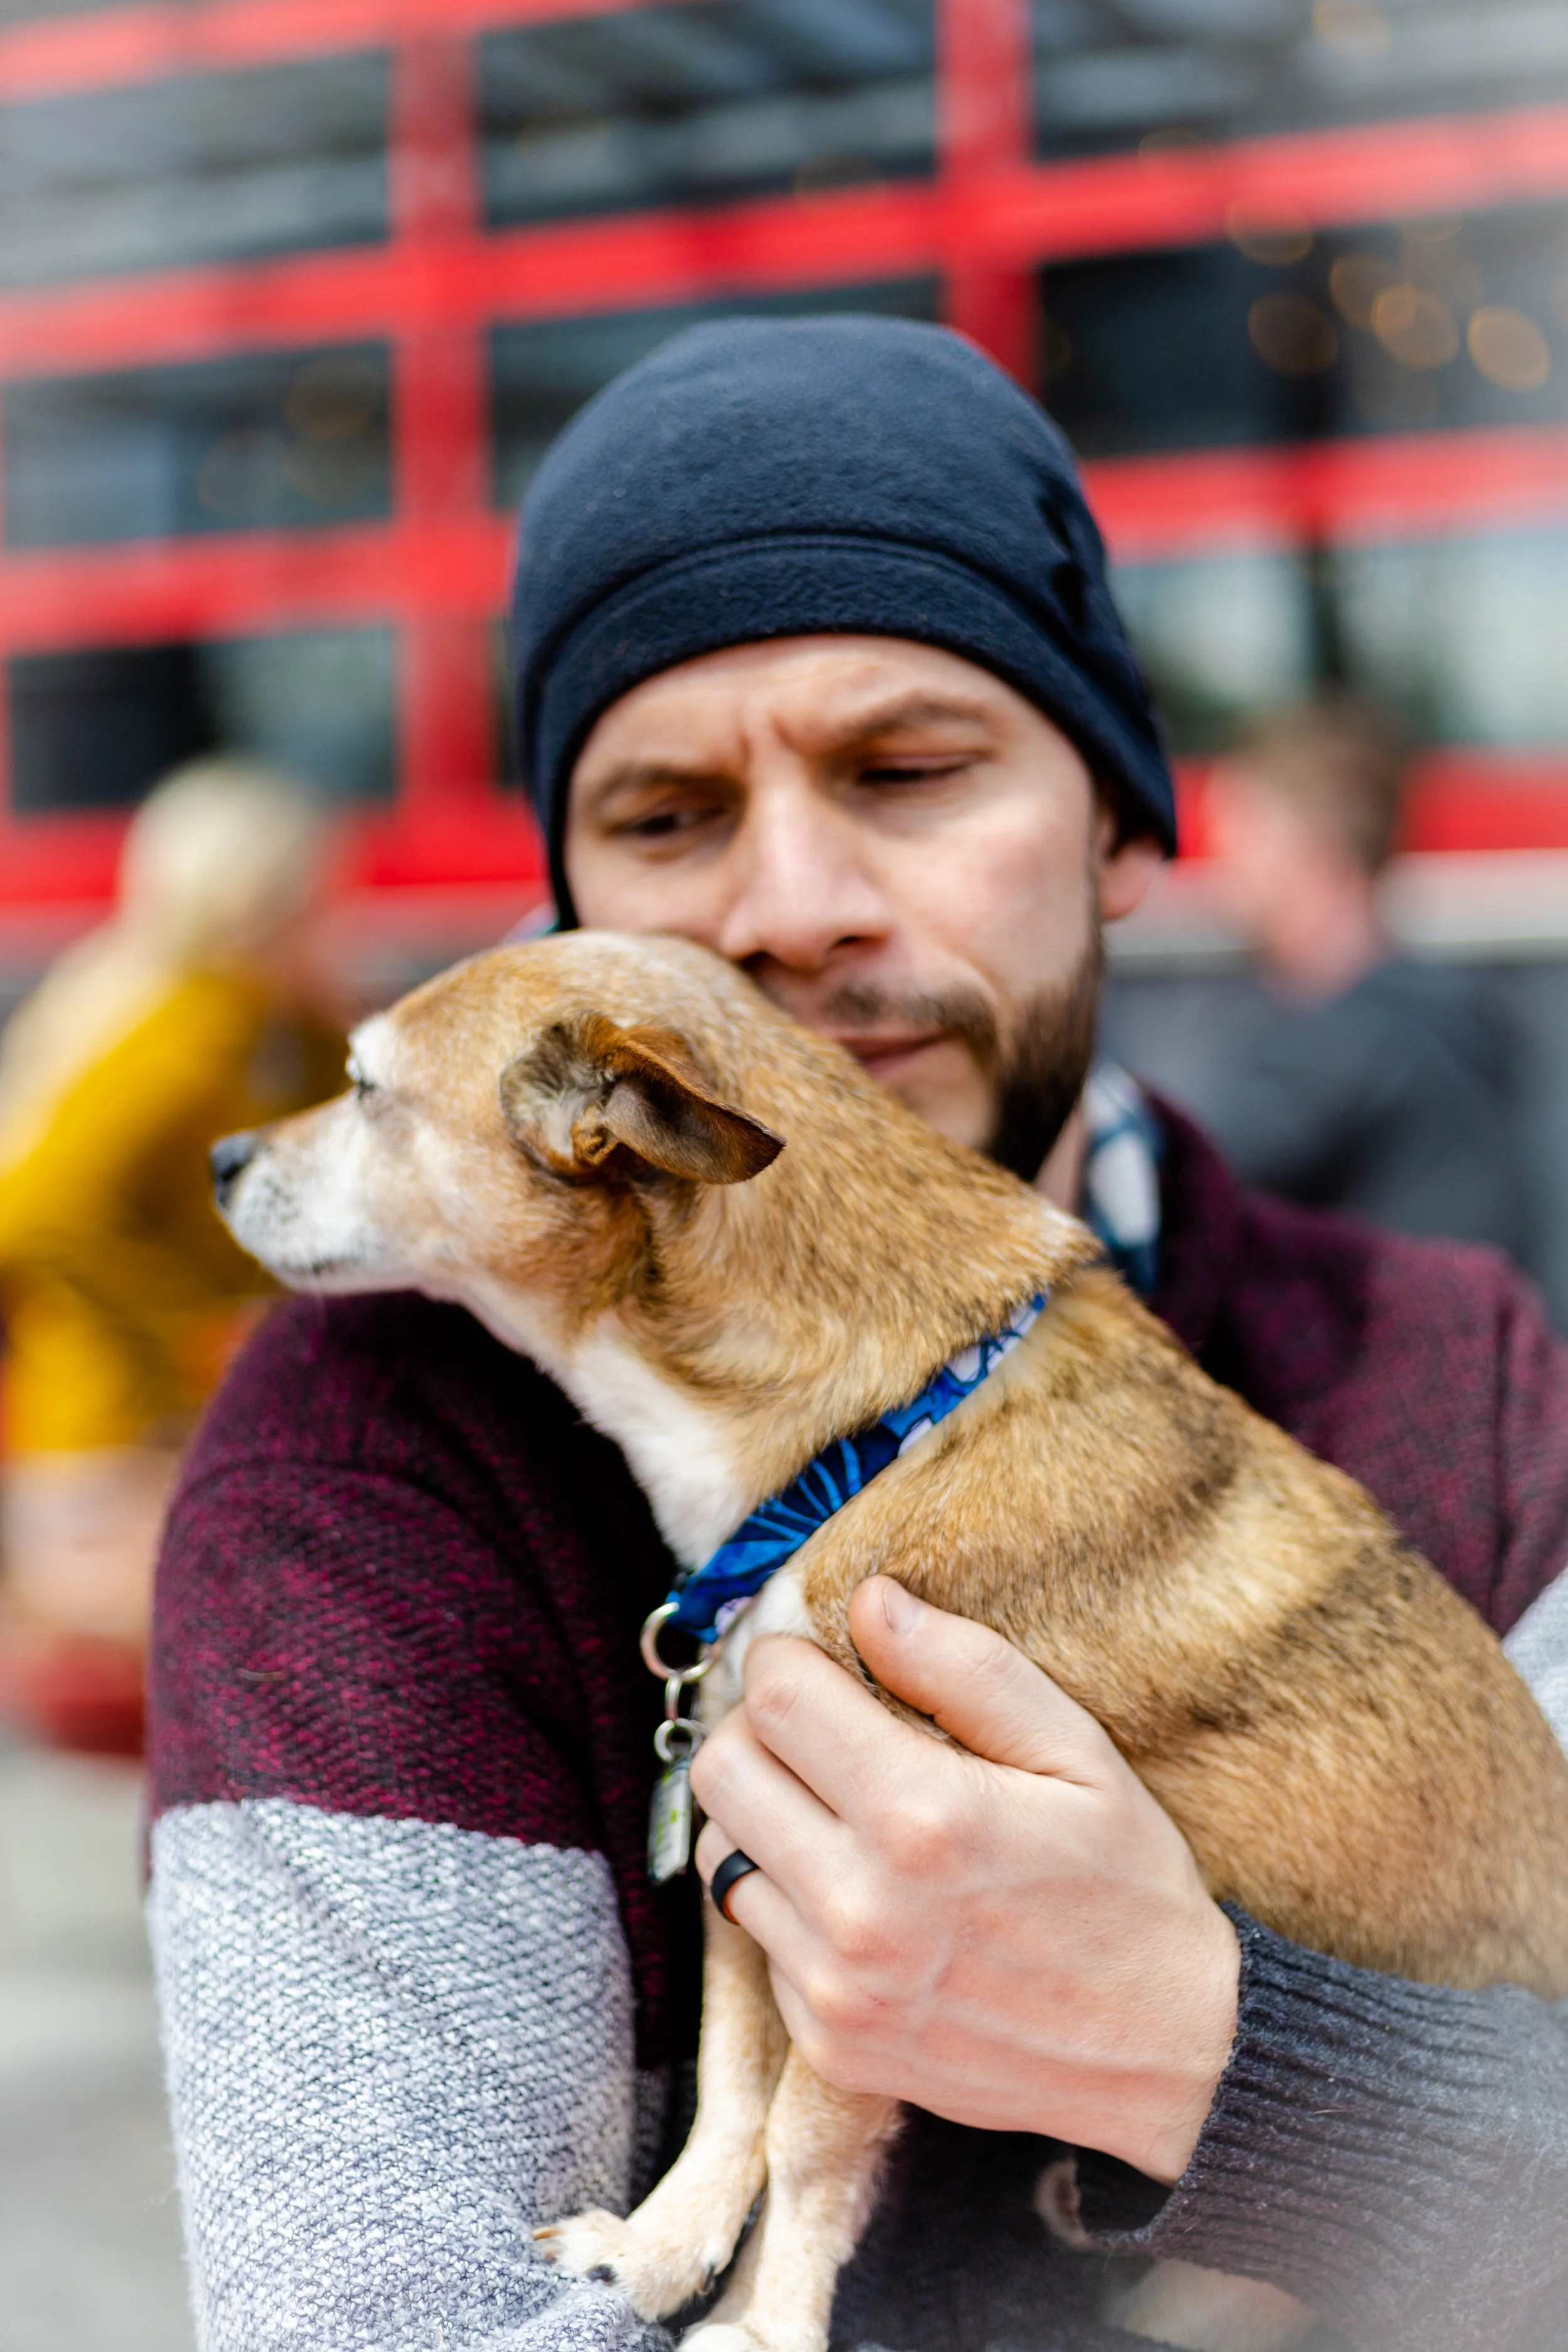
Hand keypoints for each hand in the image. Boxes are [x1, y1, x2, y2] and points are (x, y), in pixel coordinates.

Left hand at [690, 1576, 1239, 2184]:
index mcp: (923, 1816)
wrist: (1168, 2057)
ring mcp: (839, 1987)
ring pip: (722, 1857)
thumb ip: (964, 1667)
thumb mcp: (1076, 1752)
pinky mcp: (831, 2045)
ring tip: (832, 1808)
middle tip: (817, 1728)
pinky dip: (789, 1902)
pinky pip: (757, 1941)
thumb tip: (868, 1602)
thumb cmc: (1128, 1887)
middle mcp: (862, 1907)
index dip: (786, 1659)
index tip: (817, 1661)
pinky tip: (856, 1894)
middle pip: (723, 1771)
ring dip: (763, 1815)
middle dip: (758, 1728)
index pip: (775, 1698)